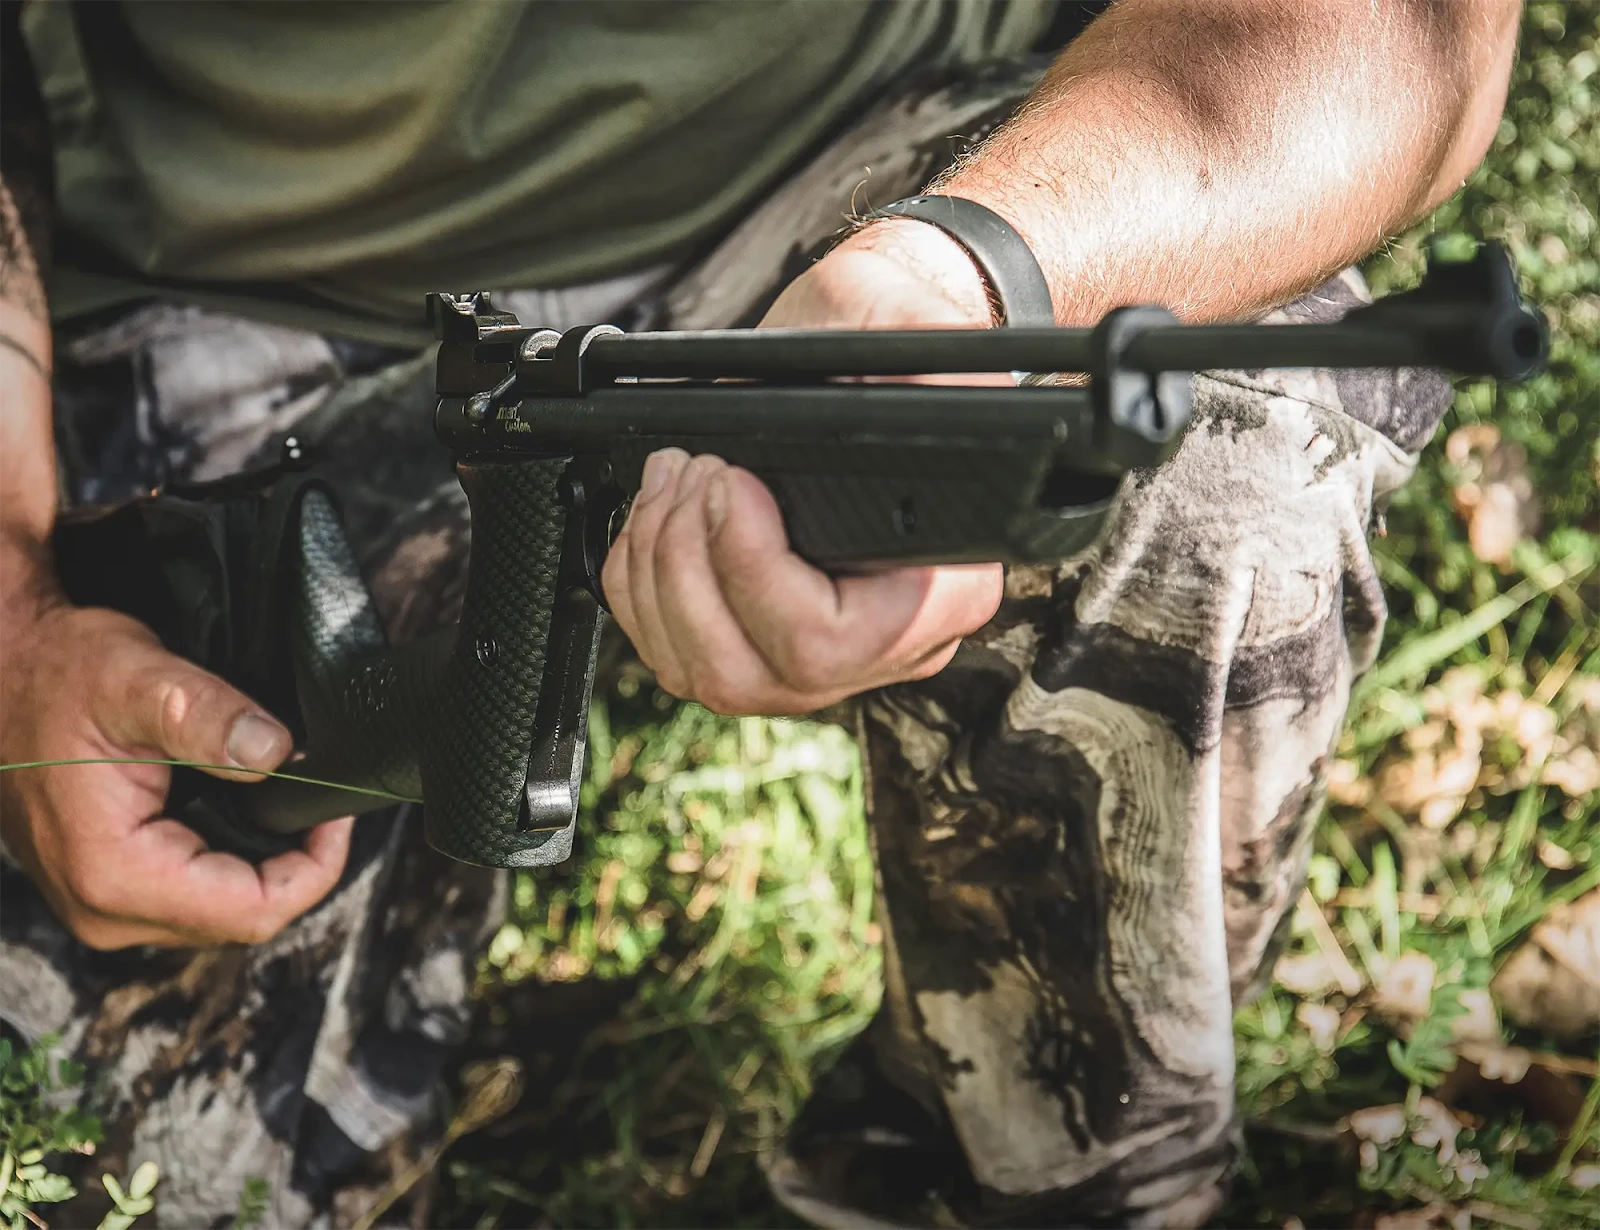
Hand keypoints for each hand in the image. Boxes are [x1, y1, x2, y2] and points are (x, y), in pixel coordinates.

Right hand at [0, 595, 351, 948]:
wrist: (4, 672)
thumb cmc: (58, 672)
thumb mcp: (140, 678)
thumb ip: (208, 718)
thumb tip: (274, 754)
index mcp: (113, 874)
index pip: (253, 911)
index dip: (314, 865)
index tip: (331, 808)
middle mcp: (104, 909)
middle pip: (244, 918)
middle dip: (294, 863)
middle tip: (312, 795)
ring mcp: (105, 906)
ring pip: (225, 910)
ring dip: (265, 860)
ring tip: (282, 796)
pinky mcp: (111, 890)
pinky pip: (198, 894)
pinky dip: (233, 856)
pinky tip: (242, 807)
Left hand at [601, 221, 1005, 715]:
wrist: (861, 357)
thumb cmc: (886, 343)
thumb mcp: (907, 325)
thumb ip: (910, 352)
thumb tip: (895, 375)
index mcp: (945, 590)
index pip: (835, 641)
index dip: (755, 569)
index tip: (730, 480)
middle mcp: (887, 648)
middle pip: (750, 674)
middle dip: (688, 565)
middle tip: (690, 473)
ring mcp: (819, 662)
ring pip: (703, 674)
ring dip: (656, 572)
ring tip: (670, 480)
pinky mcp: (759, 649)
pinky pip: (673, 657)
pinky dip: (638, 590)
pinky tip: (655, 519)